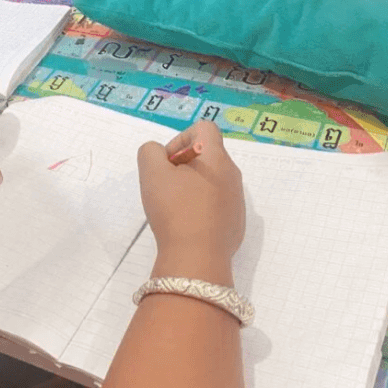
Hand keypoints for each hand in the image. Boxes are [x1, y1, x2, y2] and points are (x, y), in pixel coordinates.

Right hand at [138, 121, 244, 263]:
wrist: (196, 259)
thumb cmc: (175, 210)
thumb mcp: (151, 173)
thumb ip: (150, 152)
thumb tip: (161, 154)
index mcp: (217, 158)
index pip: (204, 128)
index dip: (181, 138)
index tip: (168, 162)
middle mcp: (232, 175)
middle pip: (207, 155)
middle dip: (183, 164)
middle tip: (166, 185)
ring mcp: (237, 201)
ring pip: (212, 180)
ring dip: (191, 186)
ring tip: (174, 207)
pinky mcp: (236, 223)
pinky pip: (217, 204)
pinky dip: (201, 207)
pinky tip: (187, 225)